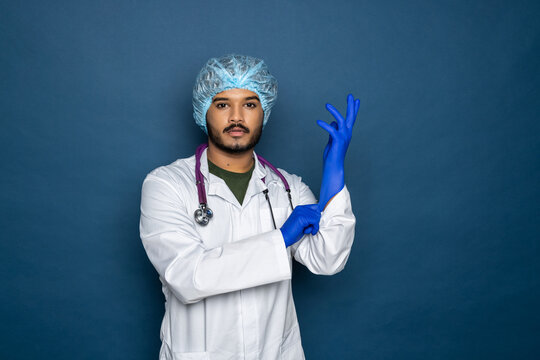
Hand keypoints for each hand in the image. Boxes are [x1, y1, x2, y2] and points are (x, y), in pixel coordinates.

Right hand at [280, 204, 320, 246]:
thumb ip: (309, 217)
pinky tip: (307, 231)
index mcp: (300, 208)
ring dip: (315, 226)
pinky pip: (315, 221)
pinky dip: (314, 228)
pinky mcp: (301, 217)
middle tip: (310, 228)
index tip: (314, 223)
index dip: (317, 216)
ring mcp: (300, 212)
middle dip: (316, 222)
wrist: (284, 236)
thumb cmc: (293, 231)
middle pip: (317, 212)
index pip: (316, 207)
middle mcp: (300, 208)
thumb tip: (319, 216)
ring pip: (317, 216)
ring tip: (307, 230)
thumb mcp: (303, 222)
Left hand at [317, 94, 359, 210]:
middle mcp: (347, 134)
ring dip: (334, 112)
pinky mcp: (337, 142)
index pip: (351, 119)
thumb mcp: (332, 141)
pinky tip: (318, 122)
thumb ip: (333, 131)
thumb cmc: (332, 156)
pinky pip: (331, 130)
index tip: (356, 100)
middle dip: (351, 106)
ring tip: (327, 105)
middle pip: (350, 117)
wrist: (333, 167)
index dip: (353, 109)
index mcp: (346, 134)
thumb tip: (333, 123)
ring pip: (341, 121)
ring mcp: (343, 138)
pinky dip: (325, 125)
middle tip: (350, 95)